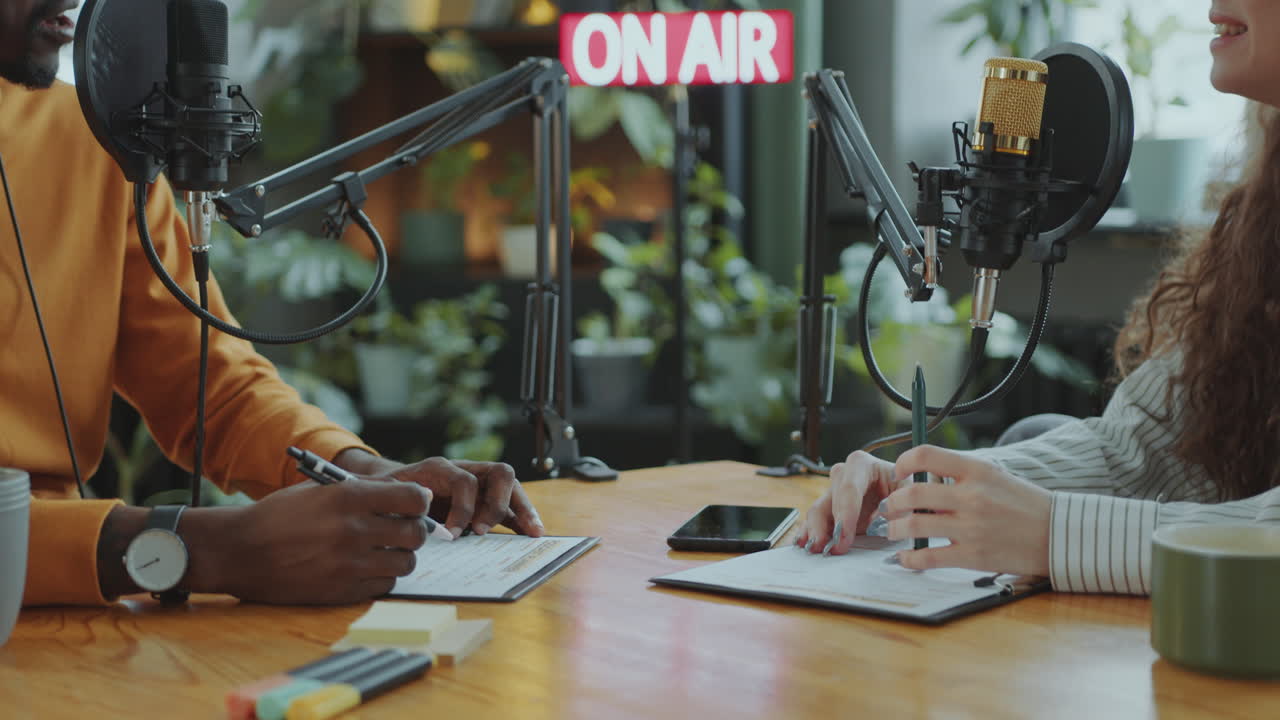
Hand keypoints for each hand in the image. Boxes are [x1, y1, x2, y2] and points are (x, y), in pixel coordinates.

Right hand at [206, 479, 433, 603]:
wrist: (239, 551)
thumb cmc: (279, 515)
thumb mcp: (319, 489)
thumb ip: (364, 489)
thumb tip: (409, 491)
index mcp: (348, 498)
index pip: (413, 499)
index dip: (418, 501)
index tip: (413, 505)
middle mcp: (353, 531)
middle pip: (416, 533)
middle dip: (414, 530)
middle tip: (400, 530)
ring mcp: (349, 564)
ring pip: (406, 563)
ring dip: (400, 556)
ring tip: (382, 550)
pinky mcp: (342, 591)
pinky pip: (385, 585)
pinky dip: (381, 576)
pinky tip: (365, 568)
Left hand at [335, 449, 543, 538]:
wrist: (392, 488)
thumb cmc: (388, 492)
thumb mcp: (384, 494)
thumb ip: (396, 502)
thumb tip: (412, 518)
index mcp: (440, 468)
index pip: (464, 480)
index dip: (462, 507)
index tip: (451, 534)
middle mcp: (466, 470)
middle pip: (499, 473)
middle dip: (497, 503)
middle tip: (482, 531)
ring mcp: (479, 484)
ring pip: (511, 487)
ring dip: (522, 509)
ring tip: (532, 533)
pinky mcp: (485, 500)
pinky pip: (510, 506)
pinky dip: (523, 518)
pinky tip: (531, 534)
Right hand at [795, 450, 897, 554]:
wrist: (904, 496)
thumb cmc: (906, 491)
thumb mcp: (910, 494)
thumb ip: (898, 507)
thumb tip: (880, 521)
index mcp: (862, 464)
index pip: (849, 488)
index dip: (846, 513)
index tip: (845, 534)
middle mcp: (843, 475)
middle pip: (831, 501)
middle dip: (830, 526)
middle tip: (833, 547)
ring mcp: (834, 492)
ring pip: (817, 511)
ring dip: (816, 531)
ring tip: (818, 548)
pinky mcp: (829, 509)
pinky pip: (814, 521)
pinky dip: (810, 533)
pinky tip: (806, 543)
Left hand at [882, 445, 1051, 575]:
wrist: (1058, 534)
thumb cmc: (1025, 503)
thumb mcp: (995, 475)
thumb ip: (961, 474)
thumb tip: (922, 475)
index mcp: (977, 470)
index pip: (926, 455)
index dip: (903, 462)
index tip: (898, 472)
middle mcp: (972, 496)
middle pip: (913, 494)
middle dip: (893, 502)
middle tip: (890, 507)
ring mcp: (972, 527)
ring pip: (915, 526)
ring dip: (896, 529)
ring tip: (894, 530)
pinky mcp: (974, 555)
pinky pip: (929, 557)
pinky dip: (910, 559)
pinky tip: (906, 558)